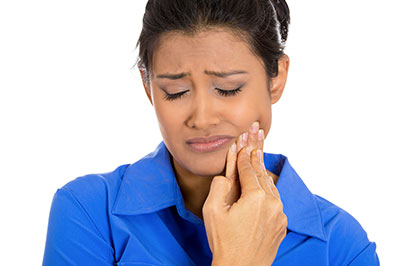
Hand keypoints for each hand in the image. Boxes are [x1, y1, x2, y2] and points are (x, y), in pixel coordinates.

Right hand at [202, 121, 286, 265]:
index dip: (243, 156)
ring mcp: (280, 215)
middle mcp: (272, 203)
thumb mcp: (212, 211)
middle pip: (263, 175)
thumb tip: (226, 175)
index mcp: (256, 197)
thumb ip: (219, 186)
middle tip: (254, 141)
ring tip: (259, 158)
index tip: (241, 143)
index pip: (248, 170)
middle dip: (256, 157)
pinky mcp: (282, 225)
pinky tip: (264, 186)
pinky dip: (269, 190)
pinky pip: (276, 201)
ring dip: (263, 173)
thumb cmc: (224, 241)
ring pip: (271, 187)